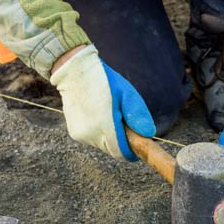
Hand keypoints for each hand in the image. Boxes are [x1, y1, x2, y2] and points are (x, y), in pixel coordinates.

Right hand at [50, 45, 154, 160]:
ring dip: (110, 137)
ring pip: (103, 145)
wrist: (75, 71)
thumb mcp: (127, 94)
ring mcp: (80, 134)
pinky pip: (92, 139)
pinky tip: (98, 115)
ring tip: (110, 115)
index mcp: (105, 126)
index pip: (121, 152)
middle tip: (125, 123)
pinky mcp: (74, 132)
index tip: (139, 146)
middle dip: (122, 142)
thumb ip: (138, 115)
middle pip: (113, 150)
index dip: (132, 152)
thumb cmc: (105, 81)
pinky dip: (99, 132)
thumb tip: (149, 135)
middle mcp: (90, 134)